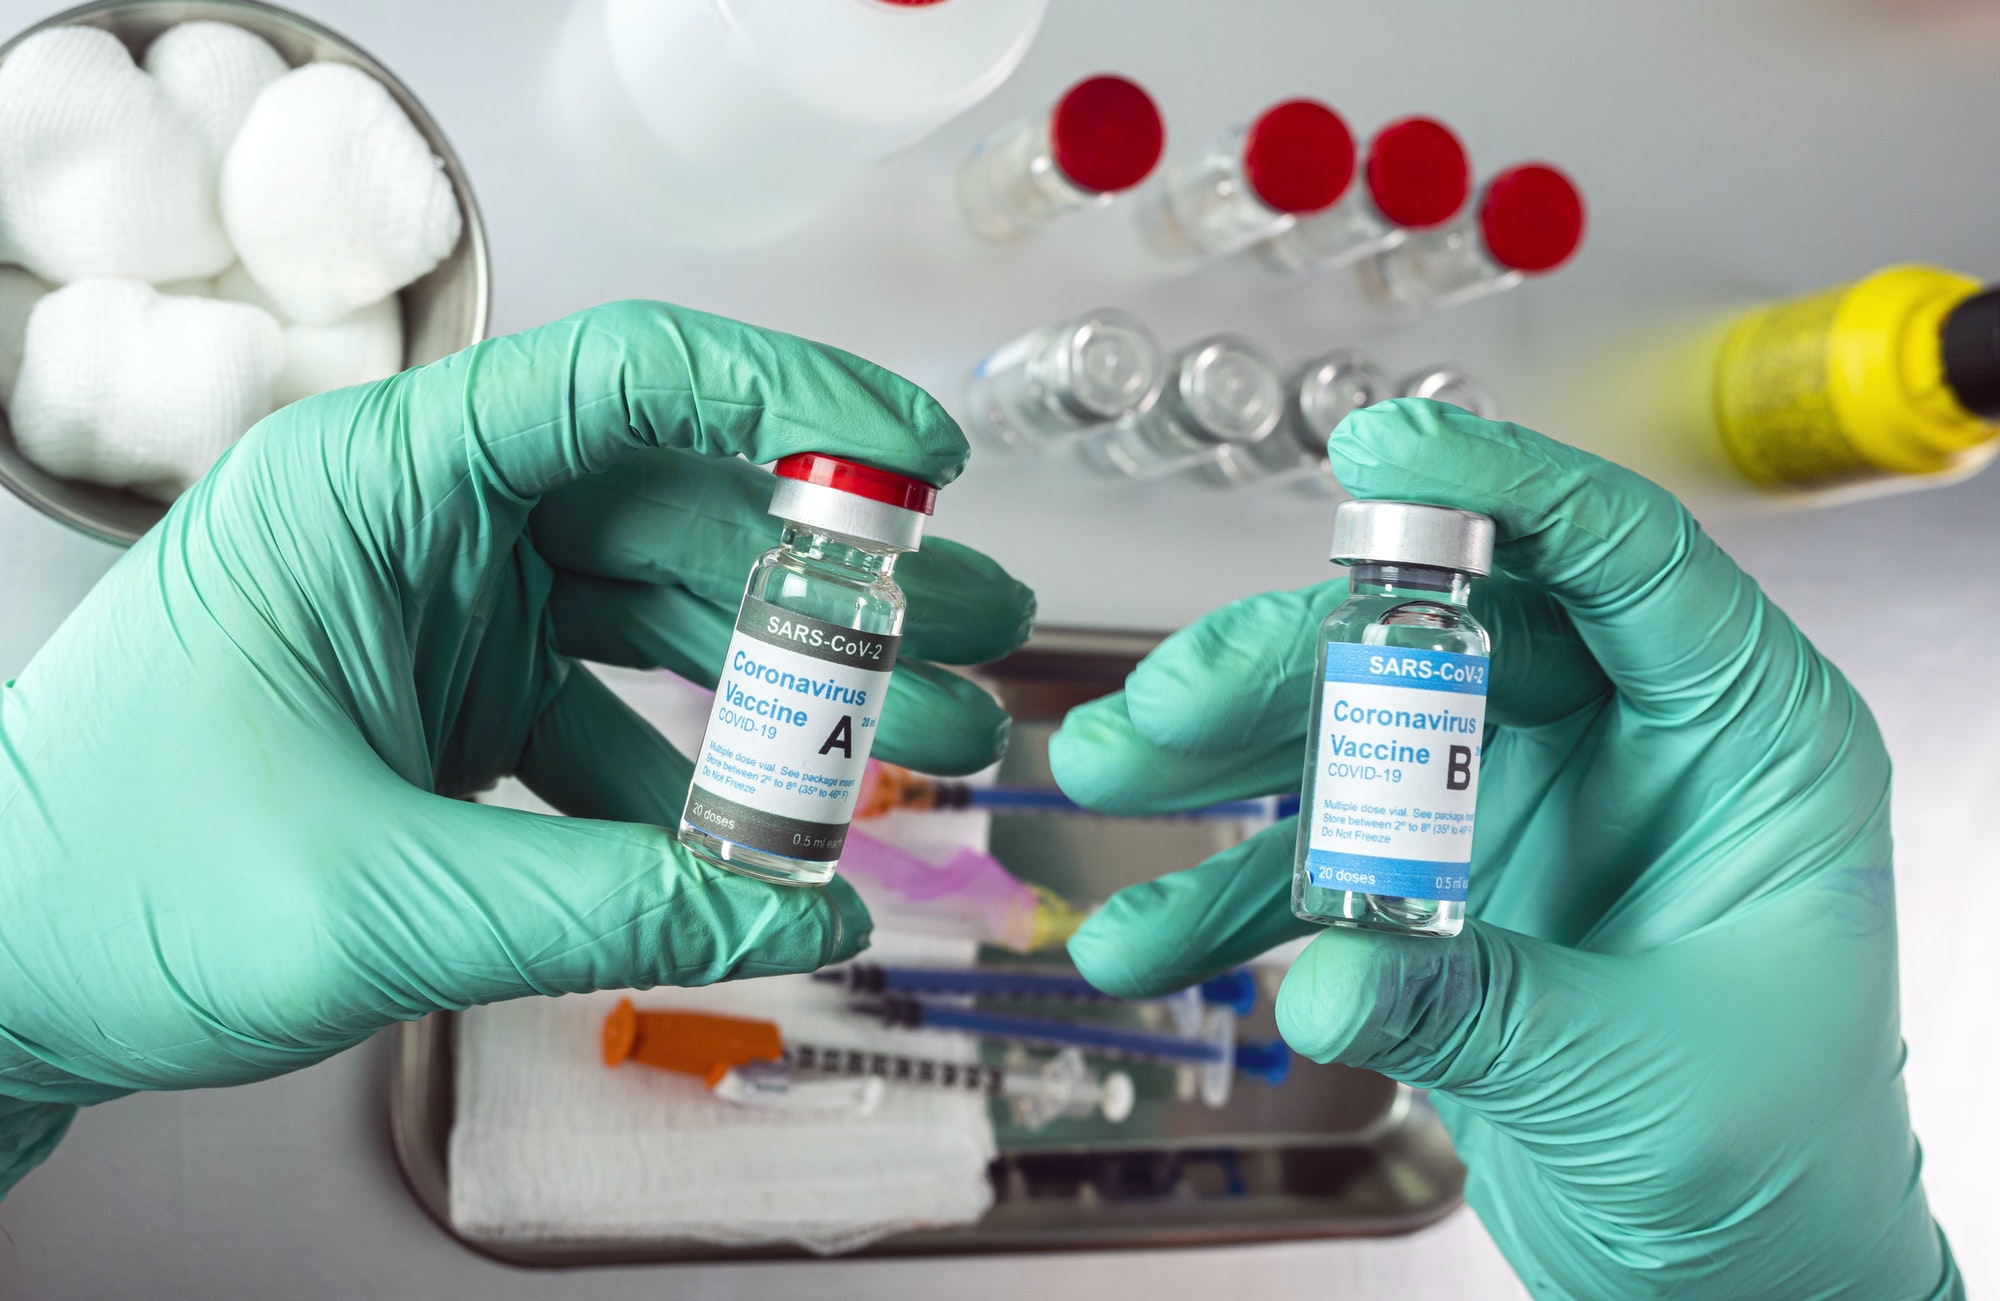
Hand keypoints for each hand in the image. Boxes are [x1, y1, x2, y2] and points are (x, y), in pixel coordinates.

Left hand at [0, 301, 1032, 1190]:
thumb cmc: (113, 888)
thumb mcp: (382, 900)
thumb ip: (614, 903)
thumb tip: (812, 915)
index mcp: (373, 486)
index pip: (617, 380)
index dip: (789, 401)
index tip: (920, 464)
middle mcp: (421, 521)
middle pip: (677, 500)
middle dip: (842, 576)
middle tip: (973, 630)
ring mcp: (444, 604)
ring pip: (663, 604)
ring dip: (795, 674)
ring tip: (931, 734)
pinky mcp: (455, 688)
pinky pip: (614, 702)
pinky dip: (700, 766)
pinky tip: (776, 832)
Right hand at [1053, 400, 1959, 1297]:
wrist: (1737, 1282)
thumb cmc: (1774, 1167)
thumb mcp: (1637, 1076)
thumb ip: (1472, 1004)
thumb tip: (1326, 972)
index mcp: (1741, 740)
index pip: (1621, 557)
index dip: (1501, 483)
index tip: (1382, 450)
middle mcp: (1627, 746)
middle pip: (1444, 636)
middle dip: (1290, 659)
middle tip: (1172, 702)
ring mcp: (1526, 809)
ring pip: (1358, 727)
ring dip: (1228, 755)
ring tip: (1118, 780)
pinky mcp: (1449, 887)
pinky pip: (1323, 857)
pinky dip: (1231, 893)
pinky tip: (1145, 938)